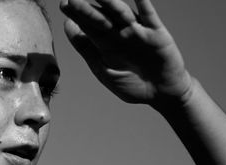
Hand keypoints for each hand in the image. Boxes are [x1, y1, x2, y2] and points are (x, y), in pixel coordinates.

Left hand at [59, 0, 192, 108]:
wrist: (161, 93)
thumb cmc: (133, 84)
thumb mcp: (104, 70)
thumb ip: (87, 49)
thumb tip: (68, 26)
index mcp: (106, 44)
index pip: (88, 27)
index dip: (77, 15)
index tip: (63, 5)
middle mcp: (120, 34)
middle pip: (101, 18)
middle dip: (87, 9)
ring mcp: (137, 31)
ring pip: (121, 14)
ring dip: (110, 3)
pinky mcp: (156, 33)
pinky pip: (149, 15)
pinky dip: (142, 3)